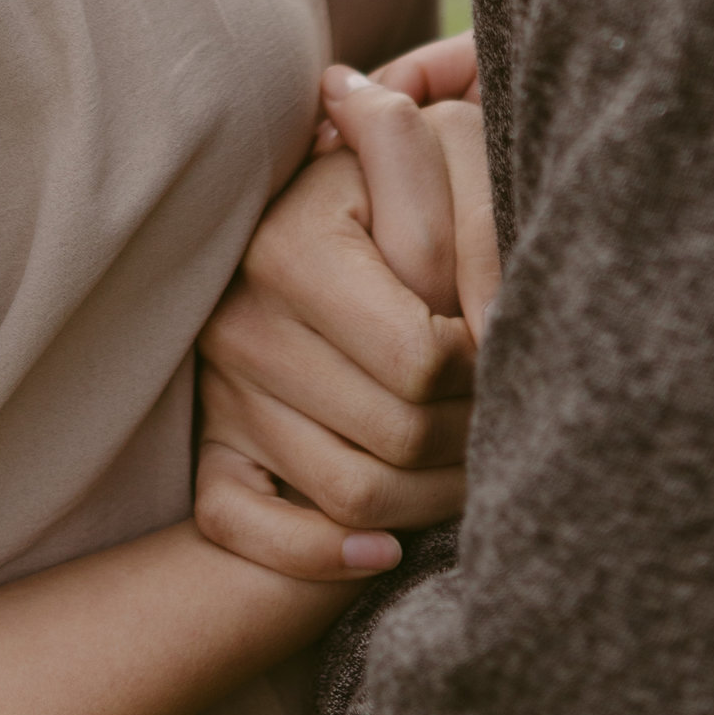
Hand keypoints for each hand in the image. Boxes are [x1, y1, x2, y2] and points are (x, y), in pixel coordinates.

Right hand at [194, 61, 498, 580]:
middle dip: (469, 437)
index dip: (481, 367)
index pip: (419, 360)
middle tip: (500, 415)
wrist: (325, 201)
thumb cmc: (402, 184)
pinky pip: (243, 527)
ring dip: (431, 500)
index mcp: (289, 248)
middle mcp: (240, 323)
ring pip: (347, 496)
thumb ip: (470, 225)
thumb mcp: (438, 160)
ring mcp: (221, 391)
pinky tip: (386, 549)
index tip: (499, 347)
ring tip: (473, 465)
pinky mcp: (213, 445)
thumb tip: (489, 331)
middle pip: (394, 437)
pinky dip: (320, 554)